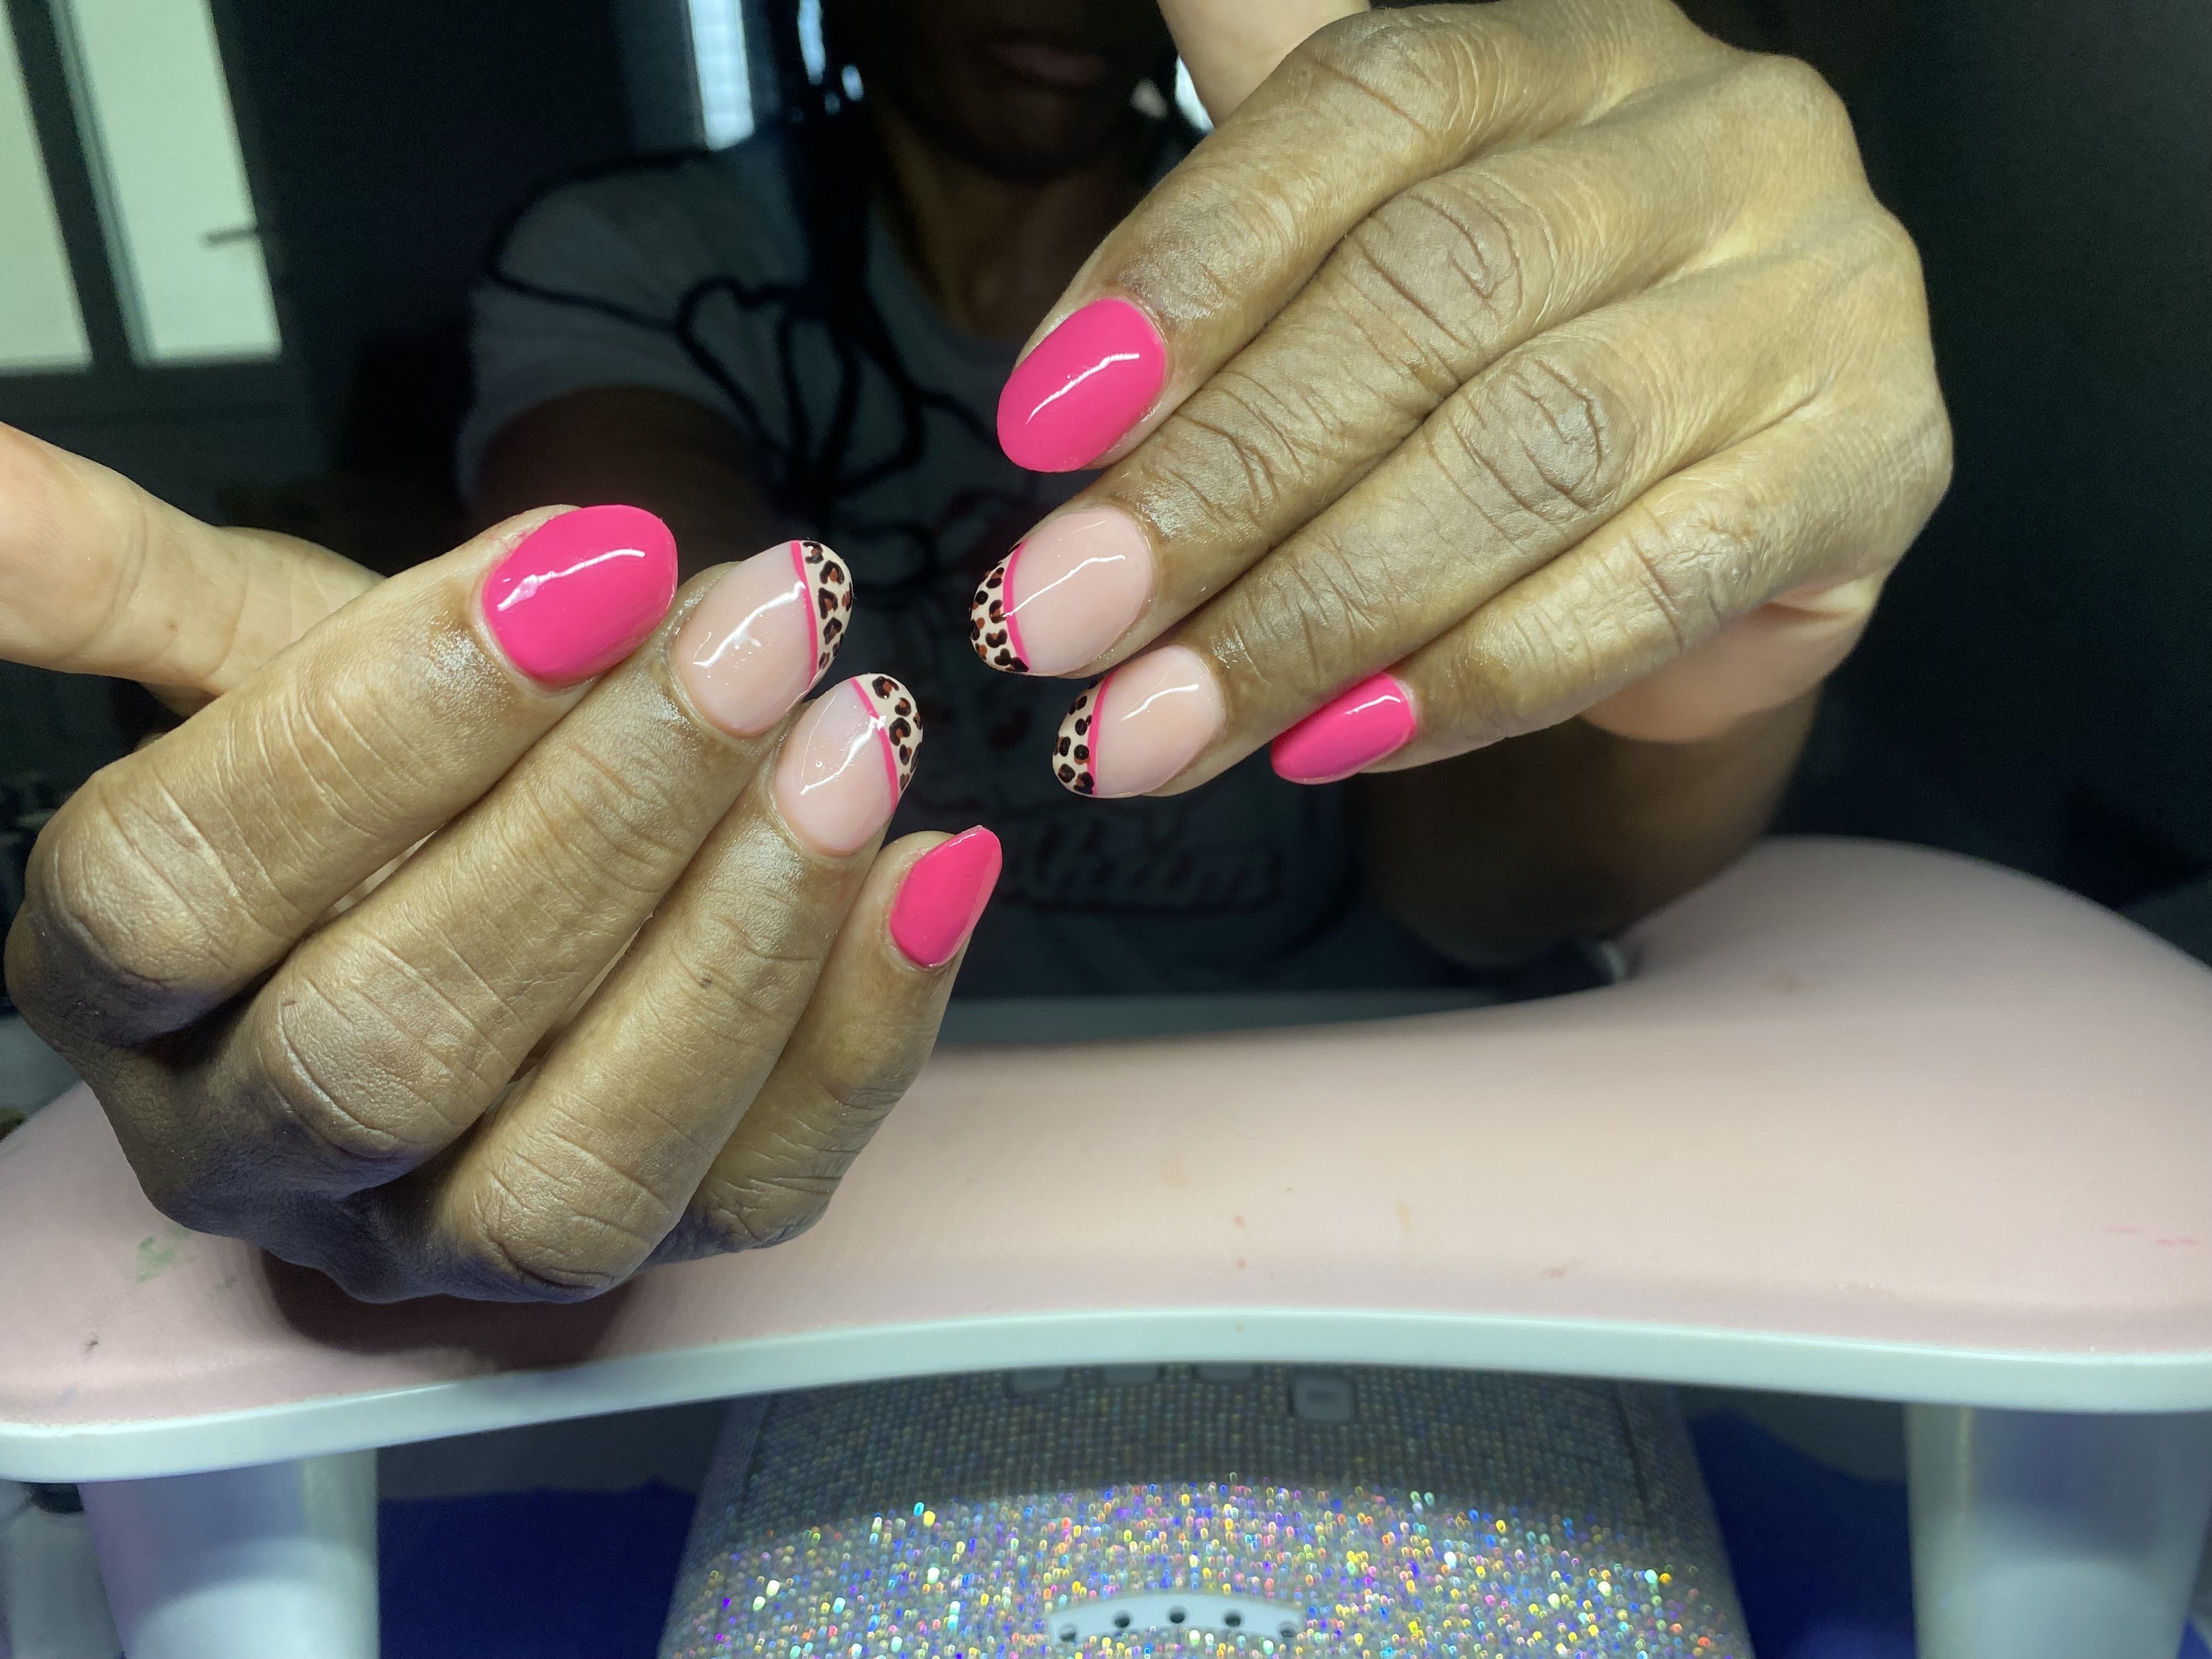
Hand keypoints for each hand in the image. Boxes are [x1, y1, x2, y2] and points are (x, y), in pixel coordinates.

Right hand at [4, 428, 996, 1299]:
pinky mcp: (646, 1254)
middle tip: (761, 624)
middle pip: (391, 1042)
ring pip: (577, 1168)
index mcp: (120, 997)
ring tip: (864, 731)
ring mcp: (453, 1237)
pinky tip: (931, 863)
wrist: (487, 861)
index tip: (587, 557)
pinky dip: (864, 1027)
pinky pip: (760, 1188)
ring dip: (738, 939)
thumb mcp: (248, 654)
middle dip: (597, 817)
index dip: (386, 723)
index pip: (187, 892)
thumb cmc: (378, 760)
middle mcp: (262, 1154)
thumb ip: (123, 588)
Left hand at [973, 0, 1946, 793]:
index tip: (1036, 428)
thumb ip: (1228, 243)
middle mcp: (1718, 134)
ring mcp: (1817, 298)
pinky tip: (1333, 741)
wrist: (1728, 477)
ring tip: (1156, 726)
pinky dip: (1471, 680)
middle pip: (1435, 290)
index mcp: (1567, 44)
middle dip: (1220, 481)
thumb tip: (1055, 380)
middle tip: (1059, 622)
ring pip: (1532, 451)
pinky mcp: (1871, 468)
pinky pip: (1645, 587)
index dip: (1185, 266)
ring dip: (1316, 613)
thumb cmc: (1504, 358)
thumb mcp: (1372, 252)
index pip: (1365, 106)